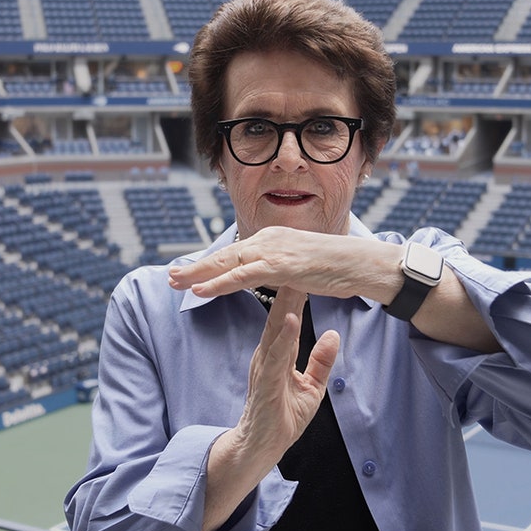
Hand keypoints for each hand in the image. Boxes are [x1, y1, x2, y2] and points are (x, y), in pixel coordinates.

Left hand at [168, 226, 399, 301]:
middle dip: (195, 267)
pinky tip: (200, 291)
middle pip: (223, 256)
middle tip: (170, 276)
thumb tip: (271, 276)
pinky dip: (218, 284)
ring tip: (175, 283)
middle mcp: (268, 240)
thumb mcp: (303, 265)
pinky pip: (242, 276)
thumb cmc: (338, 267)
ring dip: (198, 275)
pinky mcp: (280, 266)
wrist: (360, 263)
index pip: (234, 253)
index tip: (189, 272)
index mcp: (272, 239)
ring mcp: (274, 251)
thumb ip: (283, 269)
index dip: (209, 263)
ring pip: (227, 264)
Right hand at [230, 286, 339, 461]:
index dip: (296, 295)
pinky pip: (275, 355)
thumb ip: (320, 361)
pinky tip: (289, 318)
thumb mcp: (311, 387)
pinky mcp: (265, 383)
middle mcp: (267, 356)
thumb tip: (333, 335)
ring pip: (275, 331)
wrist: (260, 448)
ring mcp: (264, 368)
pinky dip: (283, 336)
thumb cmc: (281, 418)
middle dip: (288, 290)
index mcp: (276, 355)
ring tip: (294, 282)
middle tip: (296, 261)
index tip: (306, 271)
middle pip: (278, 317)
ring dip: (284, 305)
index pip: (286, 319)